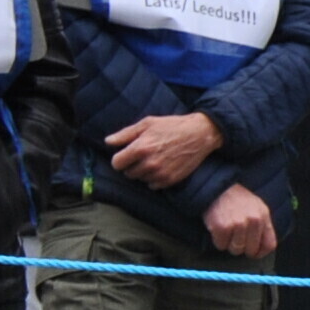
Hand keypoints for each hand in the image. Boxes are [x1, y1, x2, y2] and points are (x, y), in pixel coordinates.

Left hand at [106, 112, 222, 186]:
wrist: (201, 134)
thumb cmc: (172, 126)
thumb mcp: (147, 123)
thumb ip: (125, 134)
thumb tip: (108, 142)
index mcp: (140, 148)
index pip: (117, 163)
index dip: (120, 159)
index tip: (127, 155)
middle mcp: (149, 163)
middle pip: (128, 173)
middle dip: (132, 165)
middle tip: (143, 156)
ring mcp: (160, 173)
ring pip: (140, 179)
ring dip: (143, 172)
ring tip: (154, 161)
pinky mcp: (171, 180)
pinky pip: (153, 185)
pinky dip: (154, 179)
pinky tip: (162, 168)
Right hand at [203, 183, 274, 257]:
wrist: (218, 188)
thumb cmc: (237, 199)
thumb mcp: (257, 207)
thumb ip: (262, 225)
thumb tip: (262, 246)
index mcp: (264, 216)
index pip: (269, 244)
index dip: (261, 253)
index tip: (255, 254)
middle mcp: (253, 221)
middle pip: (251, 249)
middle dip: (243, 248)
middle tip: (236, 240)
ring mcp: (238, 224)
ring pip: (236, 250)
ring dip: (230, 245)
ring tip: (227, 233)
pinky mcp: (222, 227)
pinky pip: (221, 245)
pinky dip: (219, 241)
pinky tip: (219, 231)